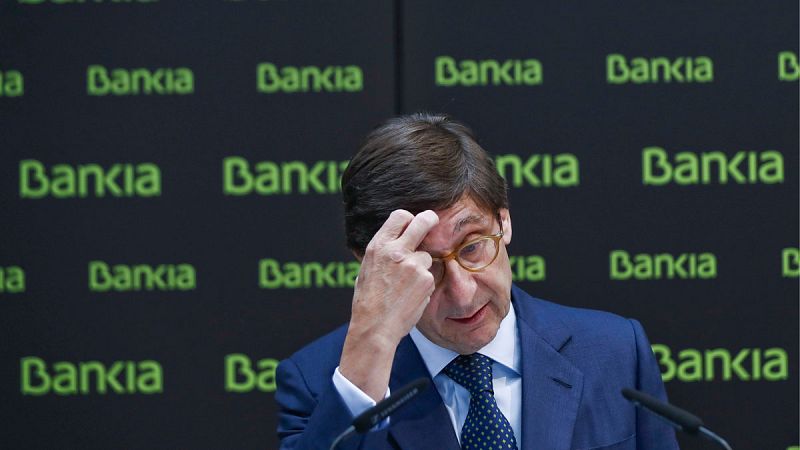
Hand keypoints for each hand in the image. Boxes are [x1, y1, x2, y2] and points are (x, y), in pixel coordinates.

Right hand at [339, 209, 438, 400]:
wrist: (375, 326)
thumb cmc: (368, 301)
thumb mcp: (367, 269)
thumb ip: (383, 253)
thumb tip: (395, 241)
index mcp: (378, 246)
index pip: (399, 216)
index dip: (409, 219)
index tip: (414, 222)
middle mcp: (396, 251)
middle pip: (422, 222)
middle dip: (430, 219)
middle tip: (433, 219)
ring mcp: (413, 264)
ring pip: (426, 256)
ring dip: (421, 267)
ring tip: (405, 286)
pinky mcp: (426, 279)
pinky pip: (429, 276)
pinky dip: (423, 285)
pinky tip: (410, 296)